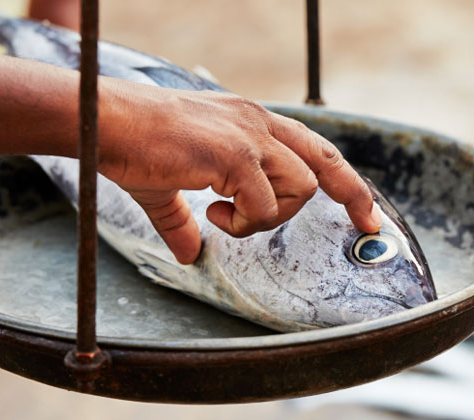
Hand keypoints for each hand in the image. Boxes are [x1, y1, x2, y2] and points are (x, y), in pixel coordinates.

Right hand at [98, 82, 381, 263]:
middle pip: (326, 160)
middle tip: (366, 225)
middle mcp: (257, 122)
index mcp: (248, 122)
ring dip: (270, 217)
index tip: (361, 210)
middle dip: (354, 195)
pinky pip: (265, 204)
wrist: (106, 123)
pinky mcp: (235, 155)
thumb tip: (189, 253)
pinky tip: (213, 212)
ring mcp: (249, 136)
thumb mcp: (167, 188)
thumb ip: (183, 220)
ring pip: (300, 187)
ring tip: (227, 215)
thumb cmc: (134, 146)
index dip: (339, 179)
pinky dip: (245, 221)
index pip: (310, 147)